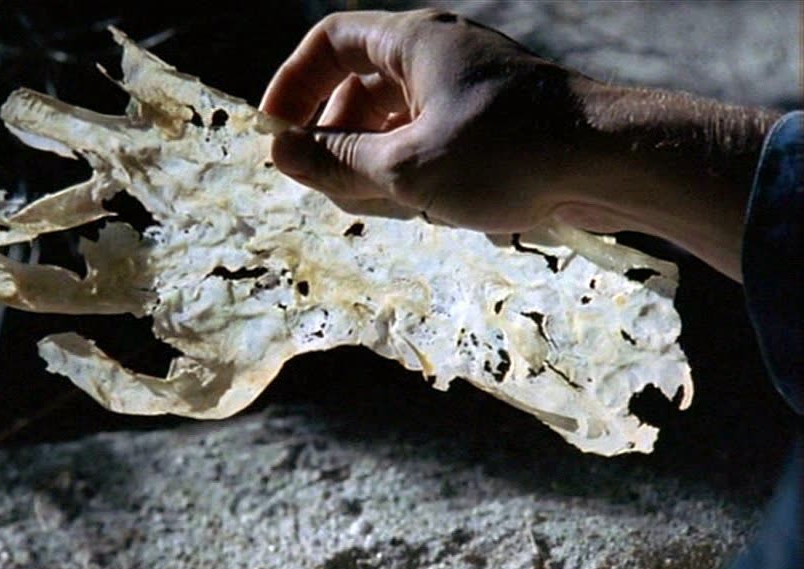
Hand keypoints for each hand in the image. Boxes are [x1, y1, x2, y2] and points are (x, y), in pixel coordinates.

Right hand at [261, 9, 588, 232]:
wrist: (613, 164)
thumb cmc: (507, 154)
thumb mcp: (405, 168)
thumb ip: (336, 162)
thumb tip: (281, 154)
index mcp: (413, 43)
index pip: (329, 44)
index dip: (292, 84)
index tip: (274, 132)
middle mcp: (438, 56)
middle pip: (359, 87)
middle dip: (333, 137)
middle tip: (324, 186)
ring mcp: (467, 90)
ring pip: (395, 120)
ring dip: (372, 162)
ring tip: (377, 205)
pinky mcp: (490, 123)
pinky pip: (430, 138)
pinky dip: (411, 169)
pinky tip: (420, 207)